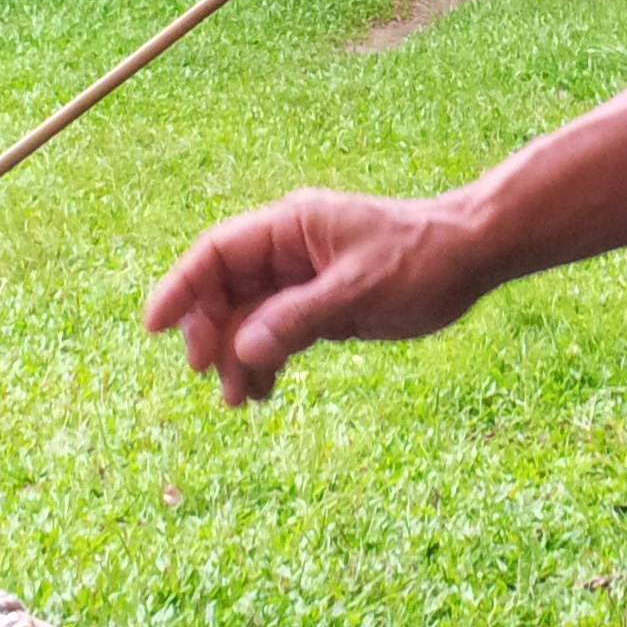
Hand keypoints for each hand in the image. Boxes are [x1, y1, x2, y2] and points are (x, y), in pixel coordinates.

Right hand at [143, 188, 495, 405]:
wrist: (472, 255)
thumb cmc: (421, 259)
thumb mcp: (359, 291)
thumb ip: (299, 319)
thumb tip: (242, 350)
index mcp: (291, 226)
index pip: (216, 252)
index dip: (181, 288)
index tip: (154, 327)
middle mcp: (289, 248)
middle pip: (225, 289)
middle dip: (213, 334)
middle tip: (214, 378)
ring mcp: (304, 276)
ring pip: (249, 316)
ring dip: (238, 356)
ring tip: (242, 400)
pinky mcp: (322, 302)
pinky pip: (276, 331)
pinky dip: (266, 359)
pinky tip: (264, 390)